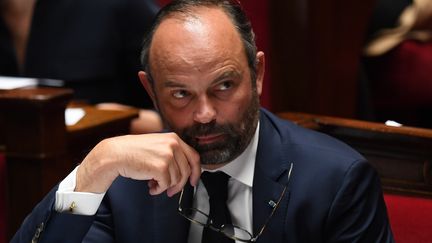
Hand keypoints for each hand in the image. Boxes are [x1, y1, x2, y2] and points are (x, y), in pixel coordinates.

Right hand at [75, 133, 200, 196]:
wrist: (116, 154)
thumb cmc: (133, 151)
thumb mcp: (157, 145)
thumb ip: (172, 154)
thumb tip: (185, 172)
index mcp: (174, 138)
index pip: (194, 156)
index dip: (196, 171)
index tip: (193, 181)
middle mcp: (173, 145)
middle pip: (186, 171)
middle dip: (179, 185)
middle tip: (170, 191)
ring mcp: (168, 156)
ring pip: (176, 180)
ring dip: (165, 187)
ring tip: (154, 184)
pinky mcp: (161, 168)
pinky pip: (166, 185)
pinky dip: (158, 189)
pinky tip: (150, 187)